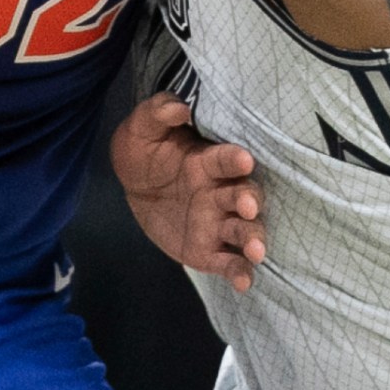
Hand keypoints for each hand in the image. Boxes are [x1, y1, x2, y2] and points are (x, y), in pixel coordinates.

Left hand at [111, 93, 265, 291]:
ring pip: (244, 231)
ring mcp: (217, 222)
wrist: (134, 185)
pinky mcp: (208, 249)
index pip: (227, 160)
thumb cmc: (145, 150)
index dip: (234, 160)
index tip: (243, 159)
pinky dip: (239, 272)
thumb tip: (178, 107)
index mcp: (207, 162)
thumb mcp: (142, 127)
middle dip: (249, 202)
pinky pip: (229, 262)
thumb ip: (158, 113)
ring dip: (253, 239)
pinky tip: (243, 282)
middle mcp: (219, 192)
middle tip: (248, 206)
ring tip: (256, 250)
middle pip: (245, 197)